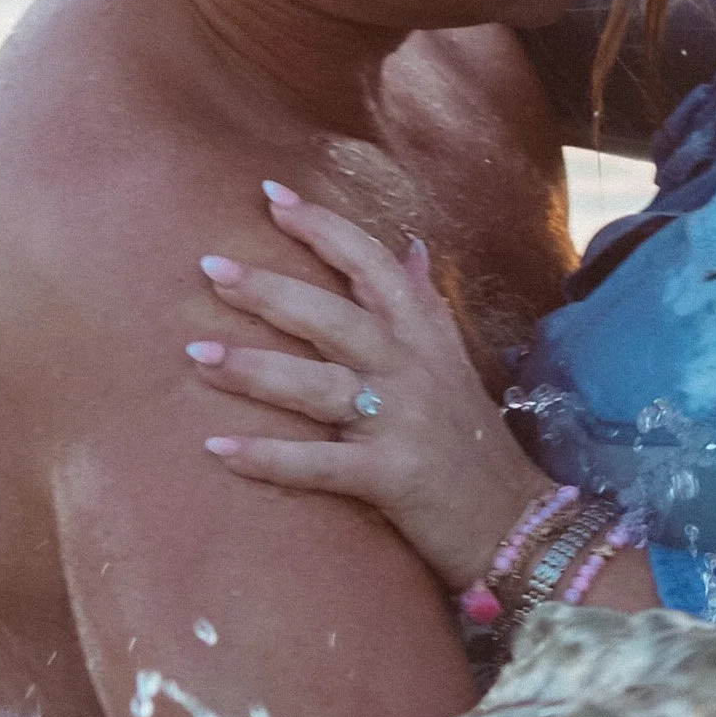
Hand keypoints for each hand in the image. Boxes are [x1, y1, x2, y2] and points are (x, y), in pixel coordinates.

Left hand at [190, 184, 544, 589]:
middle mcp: (411, 370)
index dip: (324, 227)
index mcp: (424, 337)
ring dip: (255, 368)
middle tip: (212, 267)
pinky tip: (219, 447)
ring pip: (318, 385)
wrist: (517, 521)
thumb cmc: (473, 443)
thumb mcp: (455, 363)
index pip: (373, 264)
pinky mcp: (391, 477)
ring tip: (198, 354)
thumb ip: (427, 304)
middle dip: (270, 290)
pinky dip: (268, 457)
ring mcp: (401, 422)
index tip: (271, 195)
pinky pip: (318, 464)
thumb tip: (412, 247)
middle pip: (334, 317)